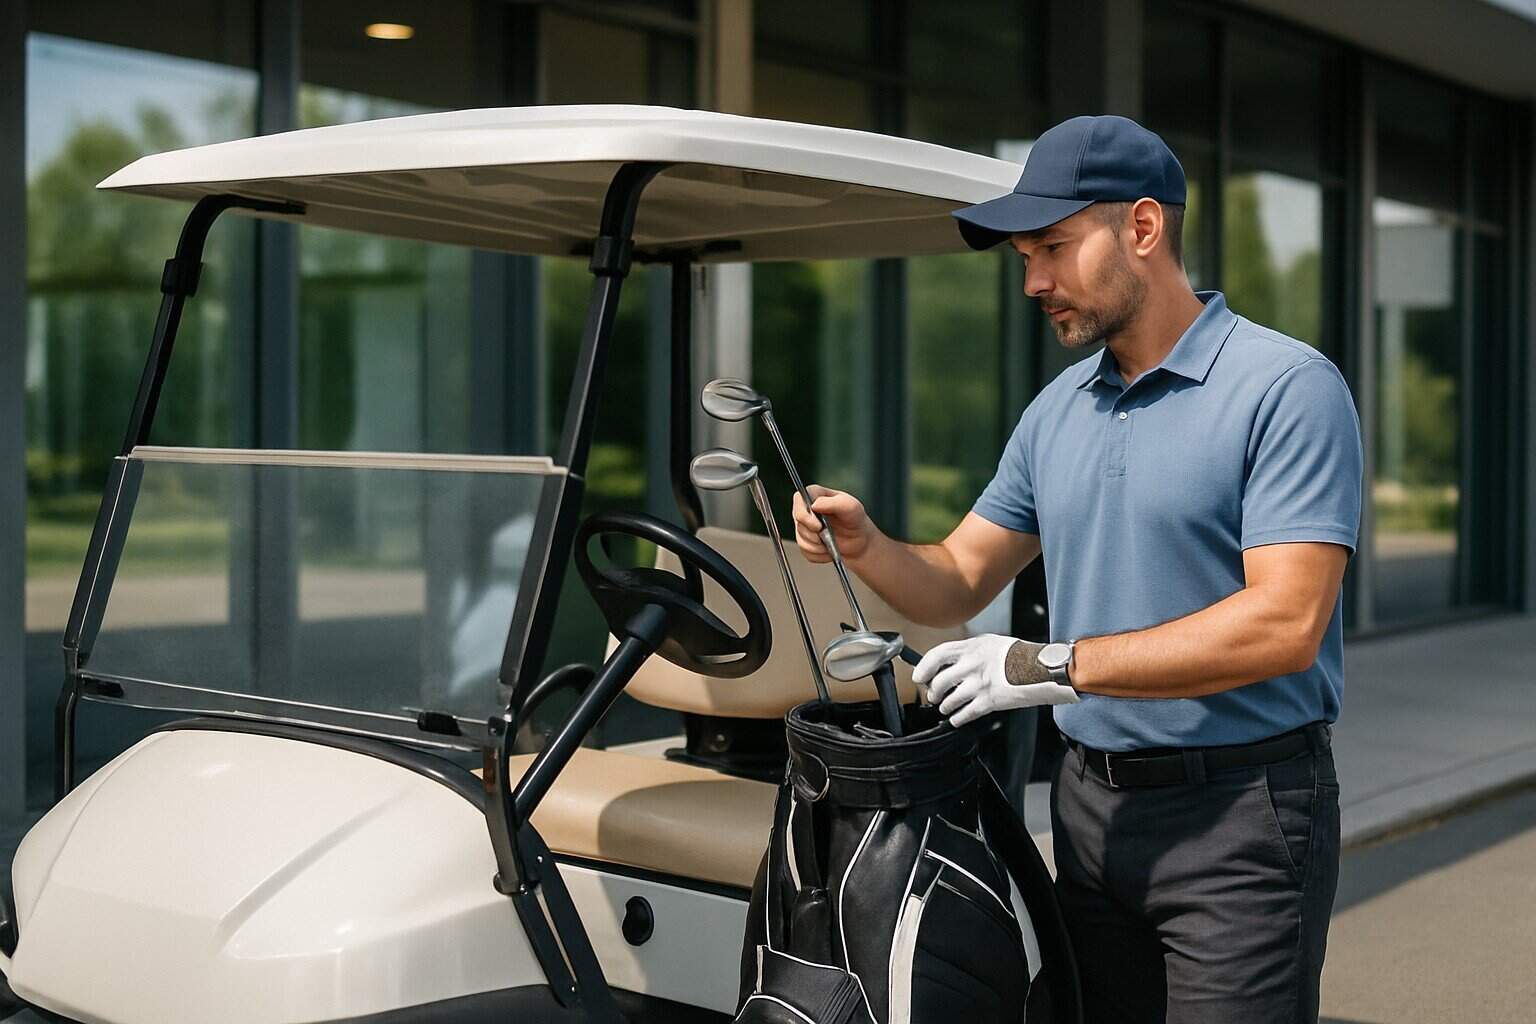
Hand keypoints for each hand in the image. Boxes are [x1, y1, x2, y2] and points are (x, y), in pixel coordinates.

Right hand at [792, 485, 872, 563]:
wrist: (859, 540)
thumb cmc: (855, 519)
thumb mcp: (850, 507)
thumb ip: (833, 503)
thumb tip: (815, 505)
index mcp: (814, 494)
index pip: (798, 500)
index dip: (804, 515)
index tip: (818, 526)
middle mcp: (806, 509)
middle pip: (799, 522)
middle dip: (814, 534)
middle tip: (827, 536)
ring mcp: (804, 526)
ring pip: (801, 540)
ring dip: (819, 546)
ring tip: (832, 542)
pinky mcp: (805, 541)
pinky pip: (806, 552)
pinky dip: (819, 554)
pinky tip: (829, 549)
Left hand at [913, 634, 1079, 727]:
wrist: (1041, 669)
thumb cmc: (1018, 654)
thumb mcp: (990, 643)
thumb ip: (969, 652)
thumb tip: (948, 663)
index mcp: (972, 648)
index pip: (937, 655)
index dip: (923, 668)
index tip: (919, 677)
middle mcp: (972, 665)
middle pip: (939, 682)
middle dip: (933, 693)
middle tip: (934, 696)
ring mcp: (980, 684)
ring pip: (949, 701)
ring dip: (945, 707)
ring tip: (947, 707)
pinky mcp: (989, 702)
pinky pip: (964, 714)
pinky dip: (957, 719)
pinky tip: (957, 718)